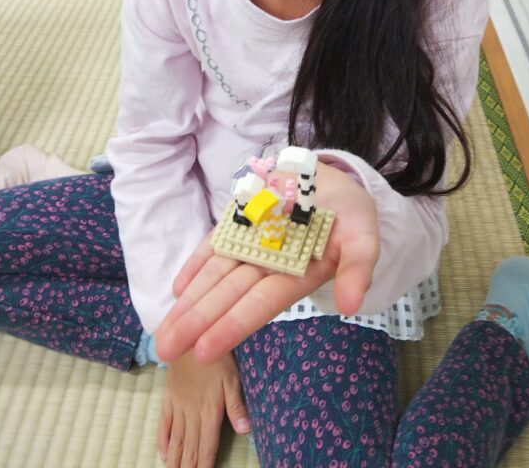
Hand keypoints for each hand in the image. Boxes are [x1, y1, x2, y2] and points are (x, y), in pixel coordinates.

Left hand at [156, 162, 378, 363]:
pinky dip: (196, 265)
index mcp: (297, 275)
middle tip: (165, 349)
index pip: (260, 303)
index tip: (203, 350)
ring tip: (164, 332)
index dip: (233, 325)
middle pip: (228, 295)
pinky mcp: (241, 223)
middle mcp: (269, 265)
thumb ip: (358, 269)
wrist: (334, 178)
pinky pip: (215, 246)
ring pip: (216, 276)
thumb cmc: (351, 213)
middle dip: (198, 321)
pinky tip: (178, 289)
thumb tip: (353, 306)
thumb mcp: (363, 237)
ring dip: (190, 302)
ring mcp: (252, 244)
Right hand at [157, 349, 249, 465]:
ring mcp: (178, 407)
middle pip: (190, 448)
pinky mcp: (168, 398)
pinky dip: (163, 441)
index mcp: (210, 412)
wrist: (188, 336)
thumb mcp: (233, 377)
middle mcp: (192, 414)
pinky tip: (163, 454)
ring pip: (176, 441)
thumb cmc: (216, 356)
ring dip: (175, 461)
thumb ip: (237, 405)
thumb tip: (245, 431)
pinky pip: (164, 424)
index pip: (207, 447)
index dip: (204, 466)